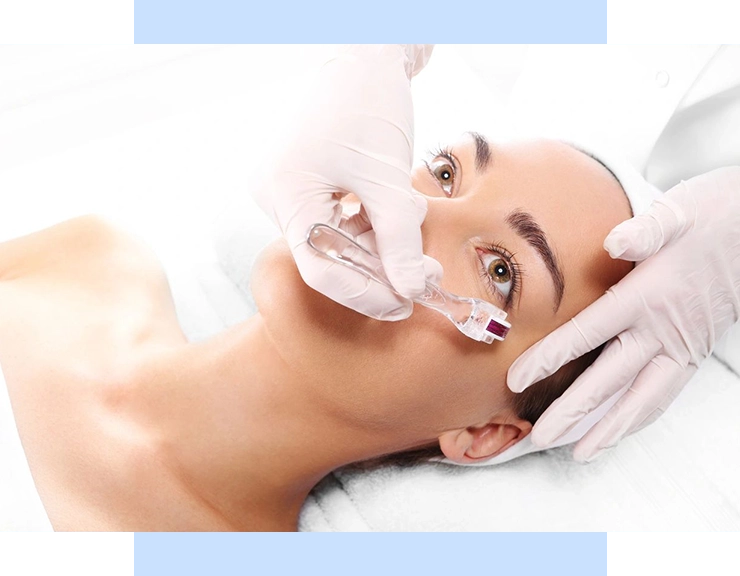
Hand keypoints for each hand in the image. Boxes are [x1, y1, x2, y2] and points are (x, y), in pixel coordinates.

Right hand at [252, 45, 440, 320]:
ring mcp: (287, 189)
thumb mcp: (389, 178)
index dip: (365, 294)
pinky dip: (369, 225)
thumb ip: (401, 240)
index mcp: (286, 193)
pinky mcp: (303, 182)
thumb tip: (414, 289)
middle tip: (424, 275)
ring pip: (336, 240)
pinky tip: (395, 215)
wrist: (363, 56)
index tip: (404, 304)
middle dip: (380, 267)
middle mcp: (276, 196)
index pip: (320, 269)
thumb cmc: (370, 104)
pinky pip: (336, 219)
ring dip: (379, 244)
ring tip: (415, 229)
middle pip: (329, 256)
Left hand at [507, 166, 739, 461]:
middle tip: (541, 439)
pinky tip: (620, 430)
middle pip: (609, 380)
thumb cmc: (713, 218)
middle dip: (572, 412)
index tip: (517, 380)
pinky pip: (663, 395)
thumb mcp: (677, 215)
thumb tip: (614, 239)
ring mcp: (680, 346)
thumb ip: (645, 231)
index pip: (587, 335)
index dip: (550, 359)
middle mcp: (662, 329)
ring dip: (608, 429)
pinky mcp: (693, 353)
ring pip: (640, 400)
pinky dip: (638, 417)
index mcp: (647, 296)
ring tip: (580, 453)